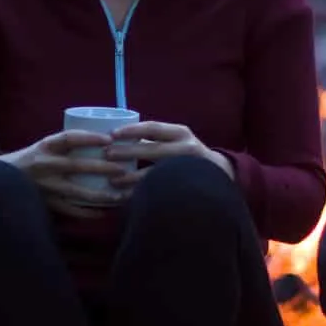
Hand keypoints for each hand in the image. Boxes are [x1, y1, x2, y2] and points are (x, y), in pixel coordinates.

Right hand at [0, 131, 133, 220]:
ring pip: (76, 192)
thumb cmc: (31, 159)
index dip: (89, 138)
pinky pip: (69, 210)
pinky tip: (103, 213)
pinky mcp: (45, 203)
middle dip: (102, 168)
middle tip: (123, 169)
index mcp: (45, 146)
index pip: (69, 138)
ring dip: (101, 195)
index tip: (109, 138)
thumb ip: (67, 145)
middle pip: (77, 166)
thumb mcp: (45, 147)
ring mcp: (45, 186)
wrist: (0, 179)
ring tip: (121, 196)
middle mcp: (44, 165)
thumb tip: (106, 140)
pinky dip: (87, 213)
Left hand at [103, 121, 232, 183]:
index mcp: (181, 133)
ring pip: (155, 173)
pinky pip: (160, 190)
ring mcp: (188, 168)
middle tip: (106, 155)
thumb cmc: (186, 154)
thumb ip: (154, 139)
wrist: (219, 172)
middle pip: (152, 149)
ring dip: (131, 178)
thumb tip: (118, 138)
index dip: (131, 130)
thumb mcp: (176, 139)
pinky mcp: (188, 186)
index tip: (112, 134)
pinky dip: (141, 194)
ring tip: (112, 181)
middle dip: (127, 152)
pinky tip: (126, 197)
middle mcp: (187, 148)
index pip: (153, 128)